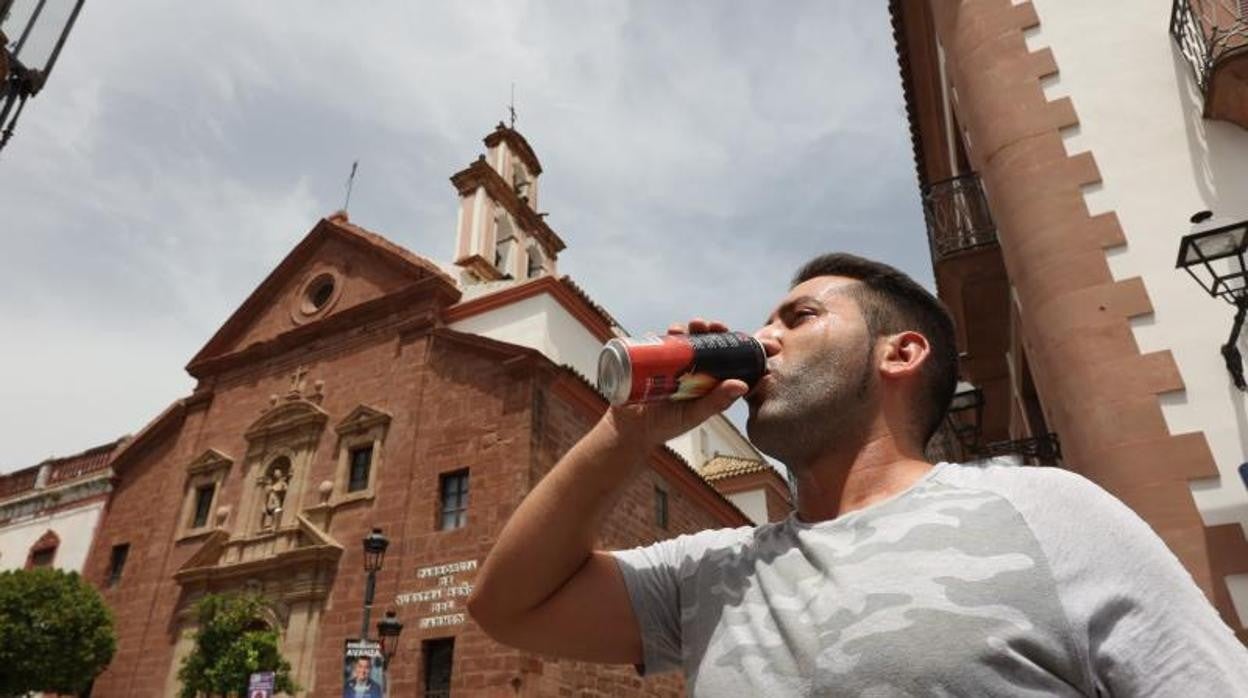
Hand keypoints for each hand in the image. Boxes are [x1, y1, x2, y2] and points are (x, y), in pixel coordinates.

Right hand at [602, 318, 748, 447]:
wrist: (629, 430)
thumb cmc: (666, 426)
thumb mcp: (694, 415)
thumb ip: (716, 402)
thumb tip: (743, 384)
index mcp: (707, 382)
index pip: (726, 359)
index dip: (735, 344)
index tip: (739, 335)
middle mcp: (692, 369)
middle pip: (706, 343)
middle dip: (711, 330)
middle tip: (712, 326)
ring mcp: (672, 363)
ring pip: (685, 339)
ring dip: (690, 328)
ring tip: (690, 326)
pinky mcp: (652, 360)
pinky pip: (661, 342)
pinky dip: (666, 334)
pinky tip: (670, 331)